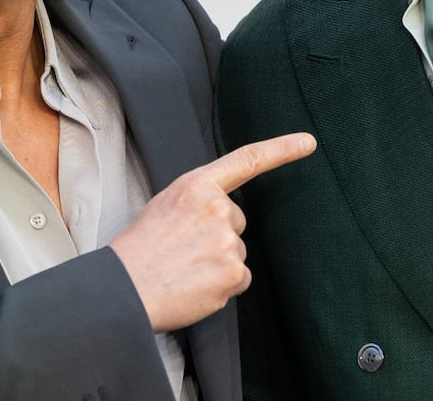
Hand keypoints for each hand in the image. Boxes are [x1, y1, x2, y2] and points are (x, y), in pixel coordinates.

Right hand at [109, 131, 316, 332]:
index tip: (308, 143)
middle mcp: (218, 209)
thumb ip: (200, 201)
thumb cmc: (140, 249)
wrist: (124, 289)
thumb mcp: (166, 205)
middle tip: (183, 249)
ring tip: (183, 268)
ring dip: (217, 262)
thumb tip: (224, 217)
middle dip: (217, 236)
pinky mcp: (232, 274)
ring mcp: (227, 242)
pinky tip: (195, 285)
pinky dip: (222, 286)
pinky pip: (239, 278)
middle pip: (236, 221)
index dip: (282, 149)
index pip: (248, 160)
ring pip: (236, 251)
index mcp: (197, 186)